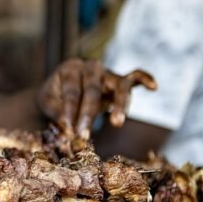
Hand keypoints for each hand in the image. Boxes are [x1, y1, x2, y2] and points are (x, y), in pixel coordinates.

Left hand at [39, 58, 156, 139]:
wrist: (61, 90)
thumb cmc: (55, 96)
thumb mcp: (48, 102)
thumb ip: (57, 112)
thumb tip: (67, 129)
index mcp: (70, 68)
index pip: (72, 91)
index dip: (70, 111)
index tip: (68, 130)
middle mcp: (90, 66)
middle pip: (93, 89)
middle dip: (88, 114)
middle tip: (83, 136)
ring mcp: (107, 72)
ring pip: (118, 85)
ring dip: (119, 105)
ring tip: (116, 123)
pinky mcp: (119, 80)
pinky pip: (134, 77)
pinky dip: (145, 79)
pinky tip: (153, 86)